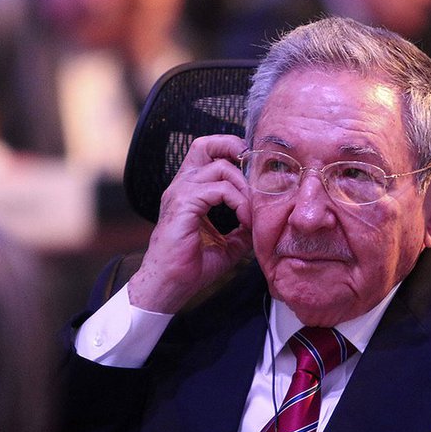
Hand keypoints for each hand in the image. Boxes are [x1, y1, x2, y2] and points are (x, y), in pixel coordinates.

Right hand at [128, 135, 253, 312]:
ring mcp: (180, 193)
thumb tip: (261, 223)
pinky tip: (244, 220)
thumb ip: (242, 230)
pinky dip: (238, 201)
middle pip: (206, 145)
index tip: (254, 179)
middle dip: (235, 149)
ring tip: (251, 212)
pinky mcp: (182, 205)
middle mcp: (182, 186)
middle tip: (255, 175)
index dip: (233, 155)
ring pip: (220, 167)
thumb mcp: (227, 246)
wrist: (169, 286)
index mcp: (189, 191)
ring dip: (244, 187)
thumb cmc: (190, 267)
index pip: (208, 153)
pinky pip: (218, 189)